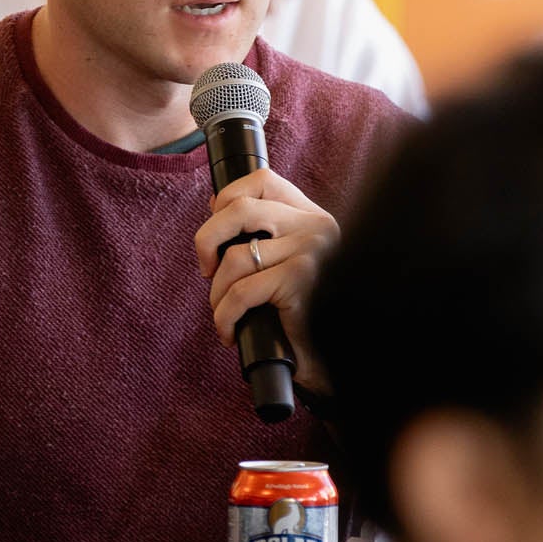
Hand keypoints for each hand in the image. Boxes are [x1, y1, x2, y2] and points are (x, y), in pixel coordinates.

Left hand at [195, 169, 339, 392]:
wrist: (336, 361)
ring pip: (234, 257)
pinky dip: (224, 316)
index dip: (227, 198)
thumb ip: (261, 232)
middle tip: (206, 273)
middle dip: (206, 241)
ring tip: (223, 314)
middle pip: (238, 209)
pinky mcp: (300, 281)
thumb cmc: (307, 316)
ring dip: (217, 292)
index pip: (262, 180)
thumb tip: (214, 203)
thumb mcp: (285, 264)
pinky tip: (229, 333)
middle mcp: (315, 227)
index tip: (216, 234)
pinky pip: (240, 293)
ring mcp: (310, 252)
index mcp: (312, 216)